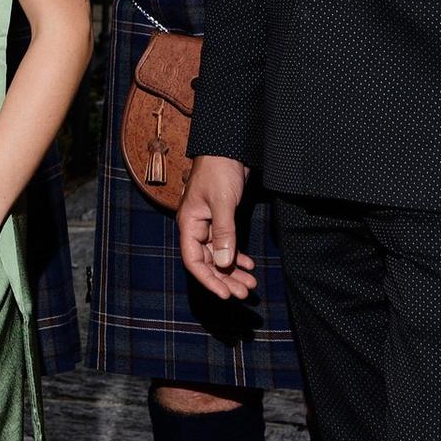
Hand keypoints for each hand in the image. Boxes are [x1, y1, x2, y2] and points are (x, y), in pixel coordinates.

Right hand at [177, 156, 257, 300]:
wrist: (229, 146)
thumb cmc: (220, 170)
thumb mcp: (223, 203)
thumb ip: (225, 233)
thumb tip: (225, 264)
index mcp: (190, 223)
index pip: (194, 261)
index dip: (209, 279)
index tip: (225, 293)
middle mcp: (197, 227)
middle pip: (208, 262)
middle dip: (225, 279)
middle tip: (244, 293)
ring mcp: (209, 224)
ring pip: (219, 255)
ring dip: (233, 270)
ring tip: (250, 283)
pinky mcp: (222, 219)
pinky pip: (227, 244)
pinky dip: (237, 255)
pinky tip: (249, 264)